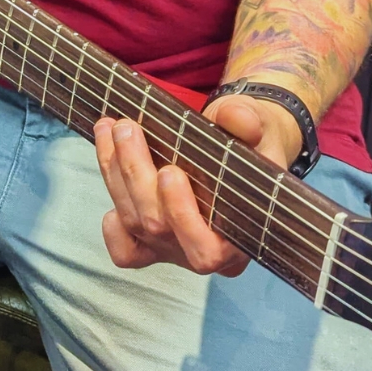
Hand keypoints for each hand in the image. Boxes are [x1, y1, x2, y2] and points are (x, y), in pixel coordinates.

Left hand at [94, 94, 302, 276]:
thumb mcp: (260, 126)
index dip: (181, 214)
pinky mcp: (152, 247)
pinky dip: (111, 225)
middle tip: (127, 128)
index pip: (206, 250)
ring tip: (111, 129)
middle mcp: (204, 253)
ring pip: (134, 223)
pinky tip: (111, 177)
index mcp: (240, 238)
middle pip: (157, 226)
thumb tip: (235, 116)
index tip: (170, 172)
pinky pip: (125, 250)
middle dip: (136, 174)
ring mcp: (174, 251)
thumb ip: (249, 120)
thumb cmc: (252, 145)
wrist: (243, 148)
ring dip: (116, 173)